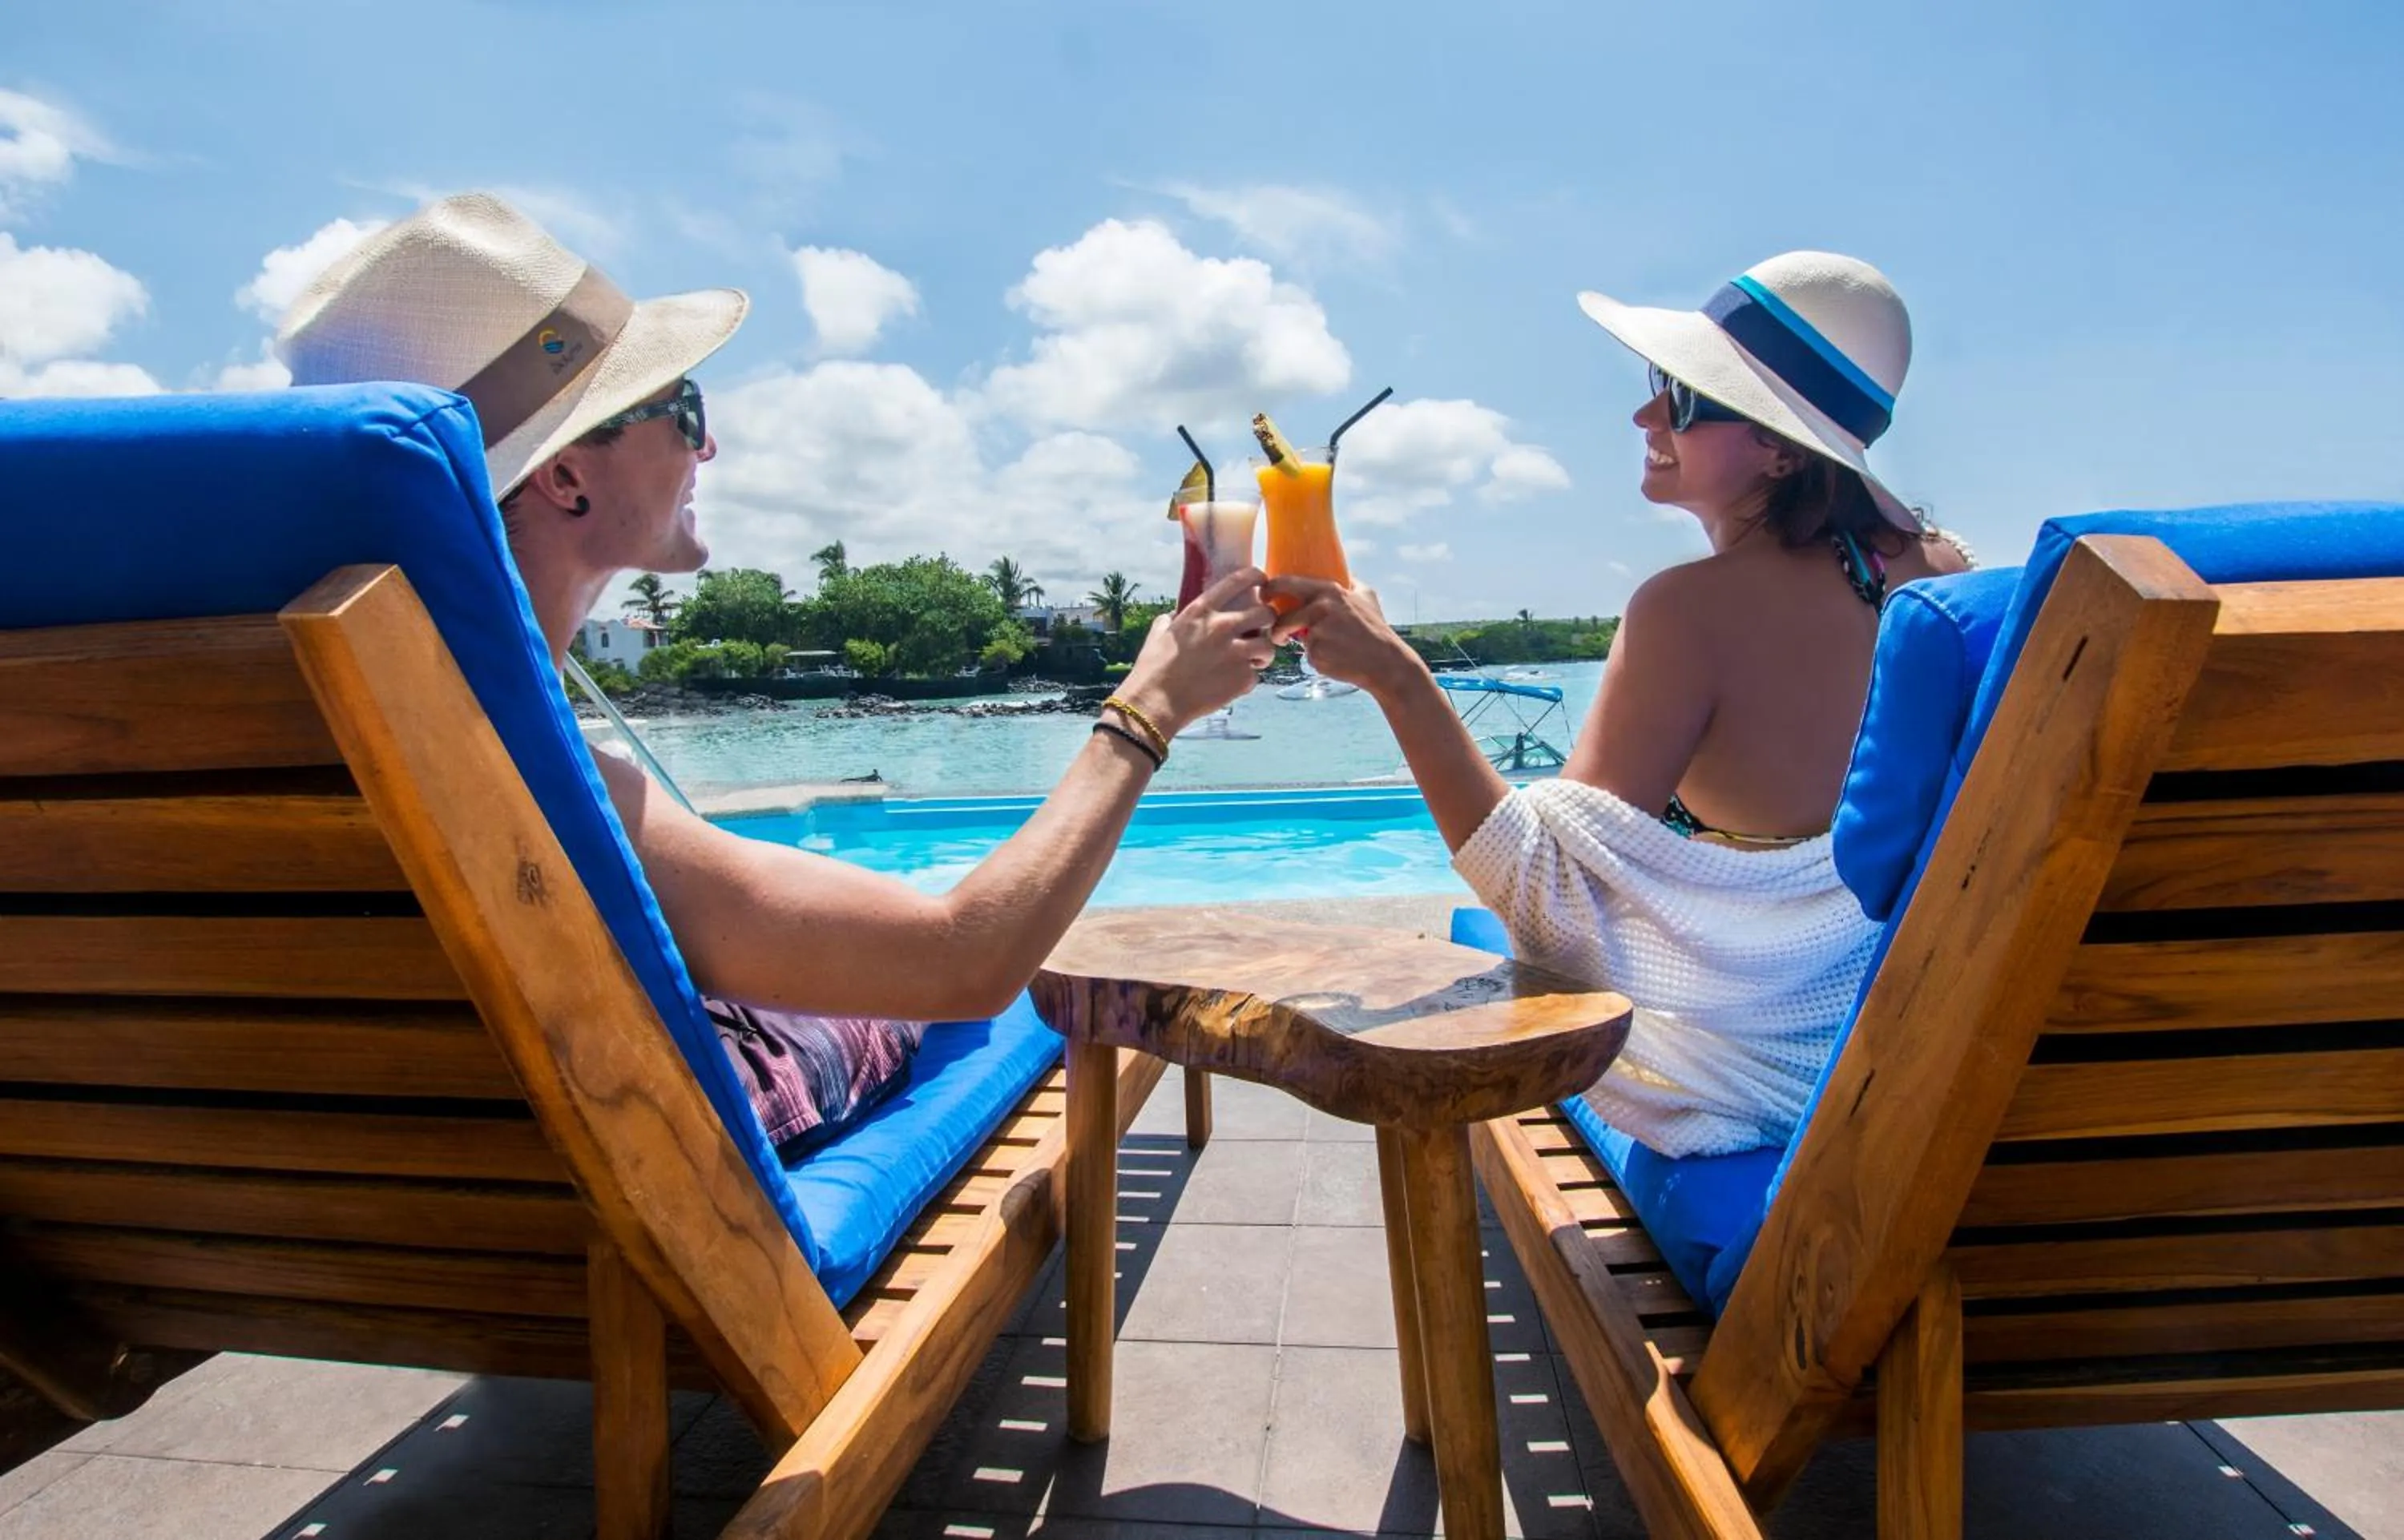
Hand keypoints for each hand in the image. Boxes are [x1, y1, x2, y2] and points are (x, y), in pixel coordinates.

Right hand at [1112, 566, 1276, 736]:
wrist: (1156, 703)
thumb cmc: (1153, 668)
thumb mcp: (1159, 633)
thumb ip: (1173, 619)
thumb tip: (1176, 615)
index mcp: (1201, 611)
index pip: (1239, 580)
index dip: (1256, 577)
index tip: (1261, 582)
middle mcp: (1222, 627)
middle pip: (1265, 612)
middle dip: (1267, 619)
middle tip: (1261, 628)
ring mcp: (1235, 653)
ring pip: (1268, 645)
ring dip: (1264, 652)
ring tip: (1255, 659)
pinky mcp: (1242, 678)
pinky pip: (1255, 674)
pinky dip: (1247, 679)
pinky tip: (1233, 683)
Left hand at [1264, 576, 1424, 697]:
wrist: (1385, 661)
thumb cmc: (1375, 628)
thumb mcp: (1366, 596)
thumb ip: (1349, 582)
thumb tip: (1340, 569)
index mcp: (1329, 591)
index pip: (1287, 582)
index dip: (1270, 587)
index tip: (1263, 593)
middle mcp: (1320, 609)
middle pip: (1282, 616)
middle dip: (1272, 623)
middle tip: (1272, 628)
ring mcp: (1318, 632)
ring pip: (1291, 636)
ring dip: (1286, 640)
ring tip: (1292, 644)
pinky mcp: (1316, 654)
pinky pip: (1306, 654)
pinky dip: (1314, 656)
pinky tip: (1332, 658)